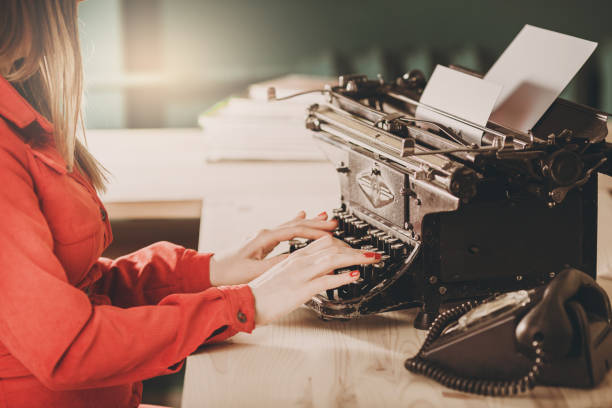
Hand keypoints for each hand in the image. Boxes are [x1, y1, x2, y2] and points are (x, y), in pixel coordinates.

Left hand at [209, 211, 336, 285]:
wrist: (212, 271)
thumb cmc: (230, 272)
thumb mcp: (256, 270)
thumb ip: (277, 263)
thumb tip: (297, 258)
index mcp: (264, 238)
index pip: (295, 231)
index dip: (315, 232)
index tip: (330, 233)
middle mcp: (264, 233)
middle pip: (295, 224)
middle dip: (316, 223)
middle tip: (334, 222)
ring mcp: (263, 235)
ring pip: (291, 225)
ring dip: (308, 223)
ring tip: (324, 218)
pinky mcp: (262, 241)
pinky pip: (285, 230)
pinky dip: (297, 225)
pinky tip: (301, 218)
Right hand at [248, 235, 380, 324]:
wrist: (246, 302)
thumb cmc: (263, 292)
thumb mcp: (283, 274)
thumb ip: (300, 269)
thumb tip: (317, 271)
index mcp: (296, 256)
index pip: (326, 242)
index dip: (346, 244)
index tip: (357, 249)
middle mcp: (300, 260)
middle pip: (333, 246)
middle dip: (356, 249)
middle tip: (372, 254)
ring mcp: (301, 273)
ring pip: (333, 258)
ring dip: (356, 258)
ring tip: (372, 259)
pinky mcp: (301, 289)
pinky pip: (326, 279)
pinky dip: (343, 276)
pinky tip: (355, 276)